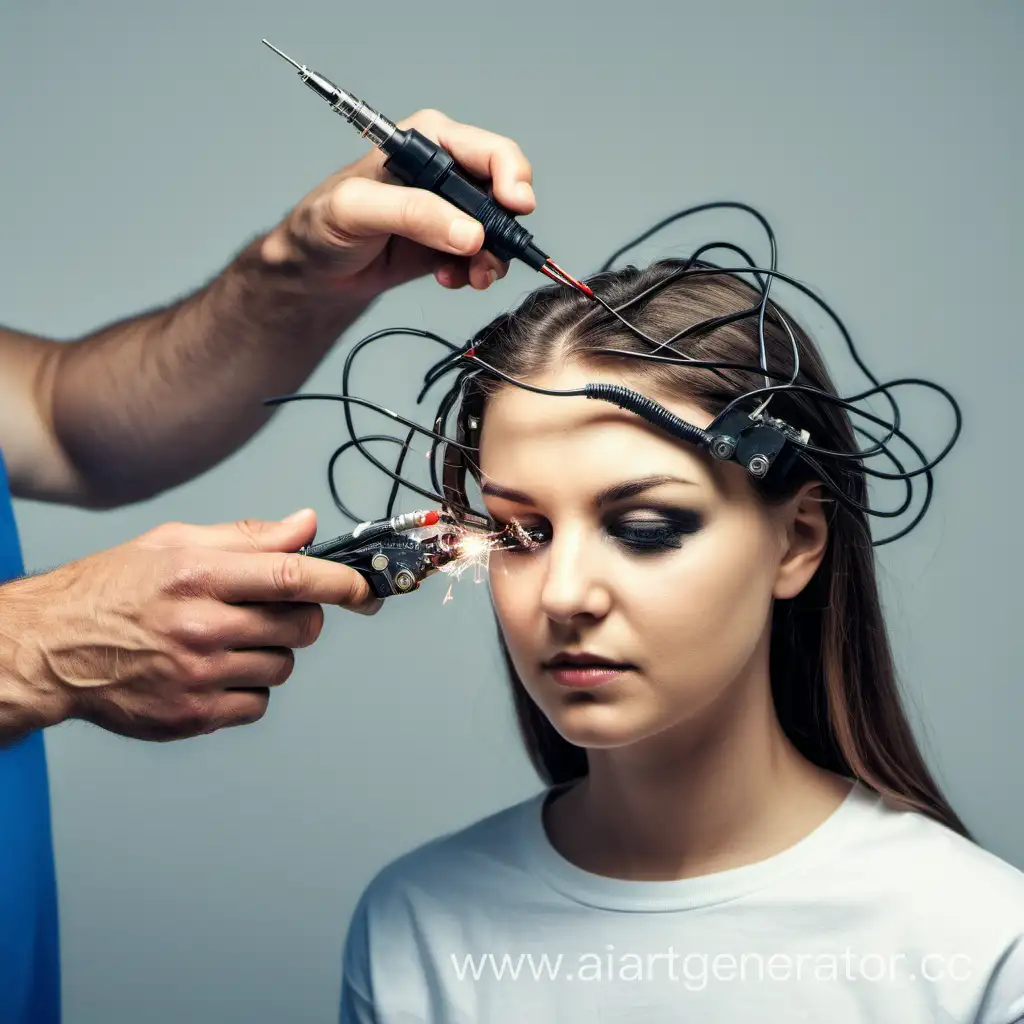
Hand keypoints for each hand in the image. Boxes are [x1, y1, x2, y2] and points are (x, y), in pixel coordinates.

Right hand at [0, 509, 378, 742]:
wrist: (51, 649)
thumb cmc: (115, 589)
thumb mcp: (175, 543)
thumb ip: (248, 537)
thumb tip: (307, 526)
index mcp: (199, 575)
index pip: (293, 575)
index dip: (342, 582)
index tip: (367, 588)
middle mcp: (201, 626)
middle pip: (301, 626)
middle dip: (303, 616)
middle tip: (275, 609)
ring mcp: (198, 676)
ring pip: (283, 666)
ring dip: (271, 652)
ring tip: (227, 639)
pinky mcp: (192, 716)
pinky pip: (258, 702)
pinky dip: (249, 688)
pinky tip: (215, 671)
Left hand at [260, 108, 535, 295]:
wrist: (313, 268)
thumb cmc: (323, 224)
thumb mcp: (358, 210)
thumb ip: (414, 214)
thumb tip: (471, 233)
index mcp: (428, 142)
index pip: (489, 151)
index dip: (512, 177)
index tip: (515, 207)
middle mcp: (447, 171)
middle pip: (504, 194)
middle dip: (502, 231)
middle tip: (486, 259)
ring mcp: (451, 210)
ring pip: (499, 232)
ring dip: (491, 260)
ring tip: (468, 278)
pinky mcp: (450, 242)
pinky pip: (483, 258)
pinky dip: (474, 274)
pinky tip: (448, 279)